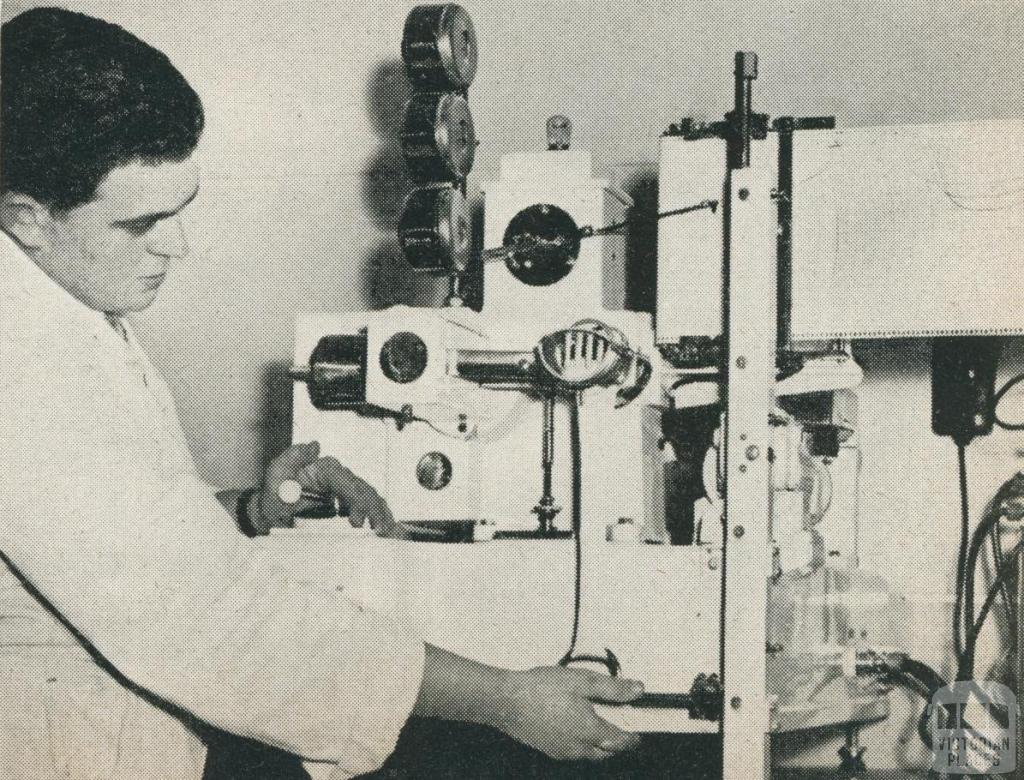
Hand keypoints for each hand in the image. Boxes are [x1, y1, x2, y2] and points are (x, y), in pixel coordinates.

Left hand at [260, 441, 406, 537]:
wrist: (271, 512)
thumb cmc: (273, 494)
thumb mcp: (275, 474)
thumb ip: (292, 458)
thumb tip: (314, 446)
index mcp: (324, 469)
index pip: (346, 482)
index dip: (356, 500)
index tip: (356, 521)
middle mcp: (339, 477)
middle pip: (364, 490)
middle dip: (373, 510)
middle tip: (377, 531)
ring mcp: (345, 490)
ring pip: (371, 498)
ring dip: (380, 514)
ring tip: (385, 532)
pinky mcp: (348, 503)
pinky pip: (369, 506)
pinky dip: (380, 516)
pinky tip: (387, 528)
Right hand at [493, 666, 642, 760]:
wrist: (506, 701)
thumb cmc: (540, 689)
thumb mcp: (582, 681)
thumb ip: (613, 688)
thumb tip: (636, 690)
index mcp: (590, 731)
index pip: (620, 742)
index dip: (632, 738)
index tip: (638, 734)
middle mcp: (578, 747)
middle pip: (605, 752)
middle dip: (616, 743)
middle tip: (620, 728)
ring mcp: (562, 751)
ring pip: (588, 754)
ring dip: (598, 744)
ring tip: (596, 724)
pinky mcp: (548, 749)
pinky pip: (572, 751)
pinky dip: (580, 743)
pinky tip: (573, 726)